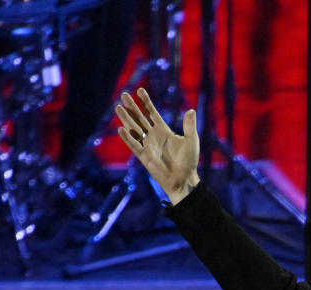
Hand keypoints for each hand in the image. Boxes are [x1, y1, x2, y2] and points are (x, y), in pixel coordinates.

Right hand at [115, 88, 199, 203]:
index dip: (146, 102)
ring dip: (126, 119)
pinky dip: (128, 138)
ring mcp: (147, 145)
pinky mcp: (144, 156)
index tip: (139, 90)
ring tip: (118, 107)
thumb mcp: (191, 140)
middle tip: (123, 95)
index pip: (152, 112)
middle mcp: (153, 136)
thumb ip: (189, 126)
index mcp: (163, 130)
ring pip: (134, 129)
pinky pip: (134, 145)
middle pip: (140, 118)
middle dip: (132, 107)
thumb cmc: (189, 161)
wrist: (184, 179)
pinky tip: (121, 129)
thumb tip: (191, 110)